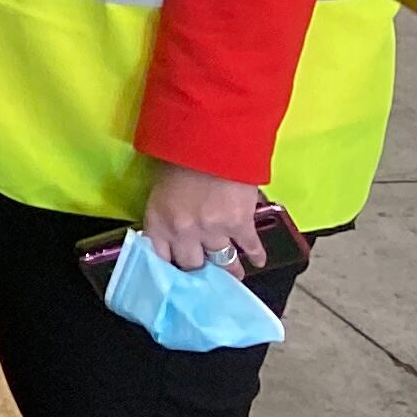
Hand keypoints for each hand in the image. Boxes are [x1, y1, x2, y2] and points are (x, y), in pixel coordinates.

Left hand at [141, 161, 269, 274]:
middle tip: (207, 278)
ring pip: (222, 262)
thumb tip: (172, 234)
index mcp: (158, 221)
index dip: (170, 271)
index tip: (177, 280)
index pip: (160, 260)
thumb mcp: (159, 186)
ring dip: (228, 270)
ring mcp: (213, 231)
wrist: (209, 137)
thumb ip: (165, 213)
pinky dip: (256, 255)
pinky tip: (258, 261)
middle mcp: (183, 232)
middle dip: (199, 271)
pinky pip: (250, 247)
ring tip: (233, 277)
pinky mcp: (240, 225)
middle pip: (192, 265)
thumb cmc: (178, 154)